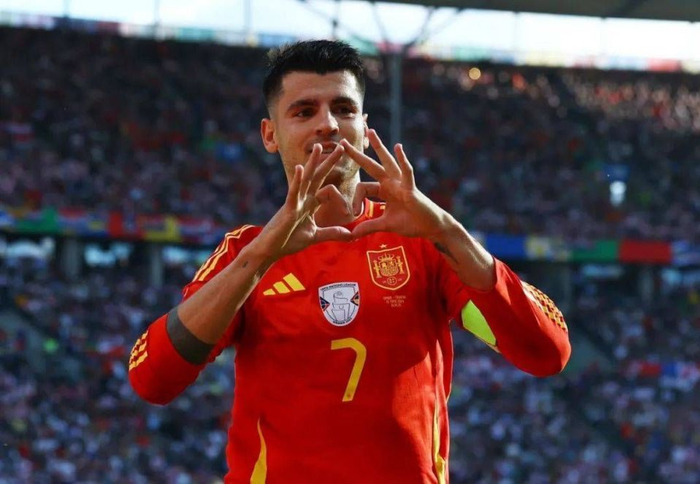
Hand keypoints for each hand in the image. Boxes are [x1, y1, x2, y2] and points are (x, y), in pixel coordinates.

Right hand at [255, 144, 351, 259]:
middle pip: (318, 176)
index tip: (348, 171)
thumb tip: (352, 236)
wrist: (270, 250)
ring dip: (313, 163)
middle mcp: (302, 199)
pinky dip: (297, 181)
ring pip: (306, 179)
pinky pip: (293, 192)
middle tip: (342, 145)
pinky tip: (301, 168)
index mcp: (309, 204)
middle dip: (330, 162)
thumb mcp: (315, 236)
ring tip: (319, 147)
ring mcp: (294, 202)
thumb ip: (332, 233)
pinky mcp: (288, 209)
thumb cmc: (288, 241)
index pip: (326, 187)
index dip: (338, 181)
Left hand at [340, 130, 451, 240]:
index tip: (353, 213)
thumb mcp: (386, 225)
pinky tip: (398, 147)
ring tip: (370, 132)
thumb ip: (369, 227)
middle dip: (357, 155)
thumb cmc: (412, 223)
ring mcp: (401, 183)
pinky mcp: (411, 188)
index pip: (362, 187)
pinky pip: (407, 172)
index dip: (355, 200)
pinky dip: (403, 160)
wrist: (431, 227)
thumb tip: (352, 235)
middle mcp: (391, 182)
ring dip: (379, 147)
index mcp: (384, 190)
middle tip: (343, 142)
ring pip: (387, 162)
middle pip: (371, 165)